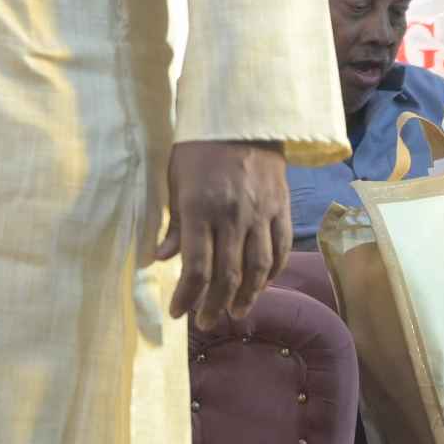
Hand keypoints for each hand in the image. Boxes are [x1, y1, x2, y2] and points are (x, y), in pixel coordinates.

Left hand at [158, 140, 290, 328]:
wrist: (243, 119)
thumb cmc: (198, 149)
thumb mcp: (173, 180)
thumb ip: (172, 222)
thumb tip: (161, 259)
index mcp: (199, 209)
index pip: (195, 265)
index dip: (187, 295)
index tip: (178, 314)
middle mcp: (232, 216)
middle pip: (227, 274)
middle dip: (214, 304)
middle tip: (205, 324)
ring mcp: (261, 213)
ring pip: (258, 267)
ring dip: (247, 296)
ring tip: (234, 313)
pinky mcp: (282, 208)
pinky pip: (281, 248)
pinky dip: (272, 272)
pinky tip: (262, 286)